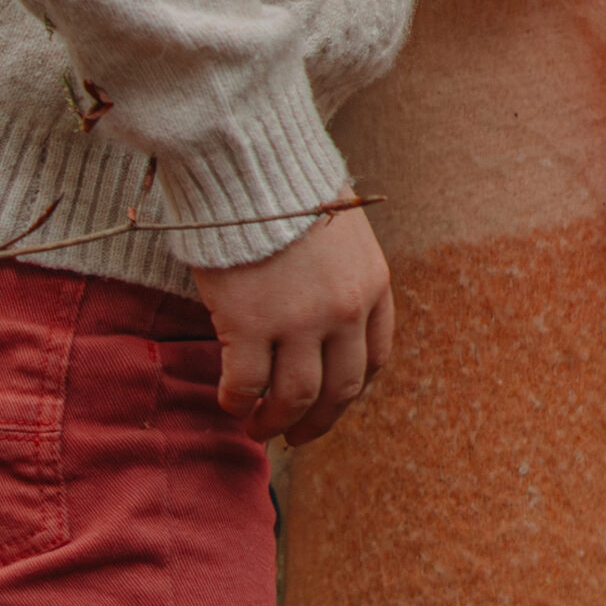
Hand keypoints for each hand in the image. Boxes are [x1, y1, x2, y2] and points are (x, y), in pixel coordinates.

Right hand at [190, 207, 393, 446]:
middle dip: (318, 422)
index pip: (375, 358)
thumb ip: (344, 280)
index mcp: (373, 286)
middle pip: (339, 390)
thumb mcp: (343, 236)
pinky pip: (246, 385)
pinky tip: (230, 403)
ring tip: (256, 428)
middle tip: (295, 436)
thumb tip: (328, 324)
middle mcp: (345, 310)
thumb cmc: (291, 196)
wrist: (255, 169)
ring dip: (274, 423)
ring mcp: (299, 320)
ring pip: (294, 398)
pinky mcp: (250, 323)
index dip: (352, 391)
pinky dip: (237, 403)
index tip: (331, 403)